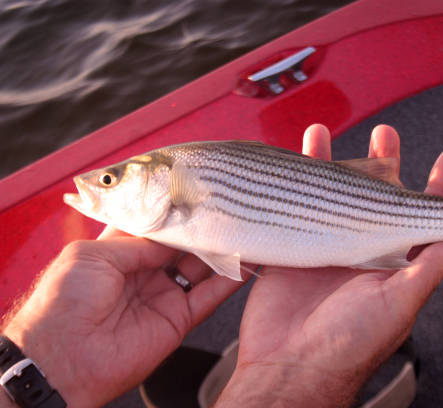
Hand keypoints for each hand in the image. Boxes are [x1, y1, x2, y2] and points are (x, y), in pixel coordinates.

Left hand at [2, 229, 243, 406]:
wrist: (61, 360)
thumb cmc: (64, 300)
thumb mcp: (94, 255)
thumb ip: (138, 242)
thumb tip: (175, 232)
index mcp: (119, 251)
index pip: (154, 226)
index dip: (174, 210)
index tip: (197, 192)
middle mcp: (144, 271)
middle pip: (182, 244)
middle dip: (202, 227)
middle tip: (227, 208)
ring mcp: (163, 295)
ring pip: (201, 267)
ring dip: (222, 250)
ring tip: (244, 228)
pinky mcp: (179, 319)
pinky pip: (210, 296)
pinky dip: (231, 280)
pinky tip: (249, 261)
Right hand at [215, 124, 442, 406]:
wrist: (289, 366)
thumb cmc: (349, 343)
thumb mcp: (397, 305)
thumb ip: (427, 269)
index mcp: (395, 262)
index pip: (425, 216)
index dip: (439, 186)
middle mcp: (363, 249)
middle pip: (377, 196)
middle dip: (384, 162)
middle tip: (386, 134)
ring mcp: (327, 246)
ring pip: (334, 194)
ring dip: (335, 162)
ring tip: (328, 133)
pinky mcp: (293, 247)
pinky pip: (295, 206)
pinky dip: (296, 180)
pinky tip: (296, 157)